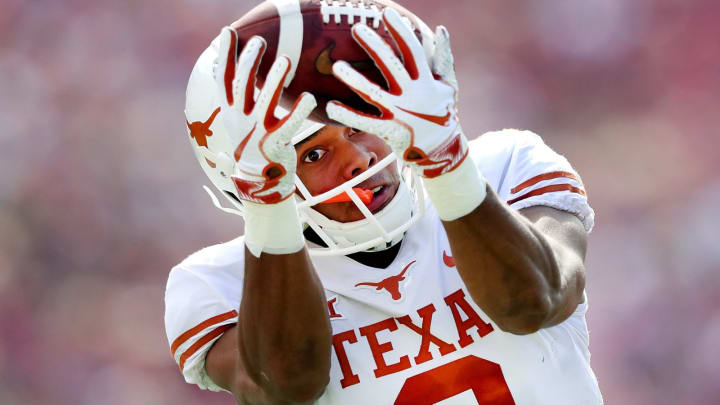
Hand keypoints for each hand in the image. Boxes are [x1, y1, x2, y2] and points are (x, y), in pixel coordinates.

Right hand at [214, 27, 315, 203]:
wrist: (259, 179)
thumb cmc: (252, 142)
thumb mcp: (238, 118)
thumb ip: (236, 95)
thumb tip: (225, 66)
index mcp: (230, 111)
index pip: (224, 79)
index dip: (226, 55)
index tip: (228, 32)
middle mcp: (241, 120)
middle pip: (242, 86)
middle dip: (250, 61)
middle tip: (260, 41)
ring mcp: (258, 132)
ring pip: (265, 102)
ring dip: (275, 80)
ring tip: (286, 60)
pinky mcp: (276, 144)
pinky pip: (289, 124)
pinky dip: (299, 110)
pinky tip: (308, 96)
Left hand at [326, 9, 466, 178]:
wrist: (442, 150)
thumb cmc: (444, 113)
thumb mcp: (449, 85)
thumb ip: (444, 57)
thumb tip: (442, 29)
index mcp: (426, 81)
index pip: (412, 51)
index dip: (400, 31)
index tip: (387, 13)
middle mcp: (411, 95)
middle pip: (390, 66)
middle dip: (374, 46)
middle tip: (357, 27)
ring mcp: (398, 113)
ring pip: (373, 93)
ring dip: (354, 80)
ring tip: (336, 66)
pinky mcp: (388, 129)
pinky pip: (365, 121)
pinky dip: (348, 115)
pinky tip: (330, 106)